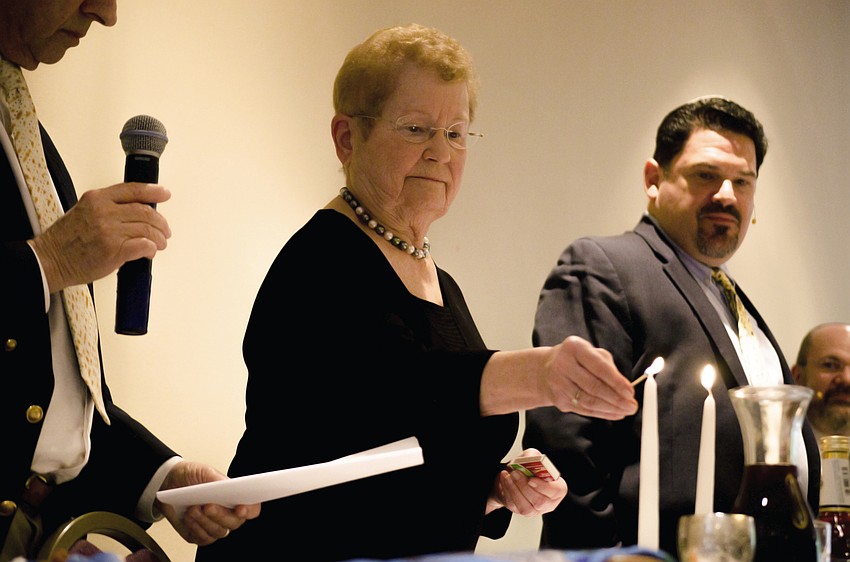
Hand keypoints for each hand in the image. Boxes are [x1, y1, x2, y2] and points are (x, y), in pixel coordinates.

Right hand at [29, 182, 171, 292]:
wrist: (50, 260)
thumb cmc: (66, 240)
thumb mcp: (85, 211)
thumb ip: (108, 208)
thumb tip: (136, 211)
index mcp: (97, 198)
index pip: (132, 190)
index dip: (152, 191)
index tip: (165, 194)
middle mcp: (104, 211)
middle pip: (144, 211)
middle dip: (160, 222)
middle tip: (165, 231)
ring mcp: (109, 230)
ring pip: (147, 229)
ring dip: (159, 238)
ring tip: (160, 244)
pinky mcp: (114, 249)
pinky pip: (143, 245)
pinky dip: (151, 249)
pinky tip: (150, 252)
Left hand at [156, 461, 260, 545]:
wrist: (168, 482)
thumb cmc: (190, 476)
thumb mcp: (204, 472)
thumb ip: (218, 480)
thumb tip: (229, 487)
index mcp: (234, 497)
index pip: (252, 508)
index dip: (250, 510)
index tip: (240, 508)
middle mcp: (227, 514)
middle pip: (234, 523)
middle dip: (221, 515)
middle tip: (208, 505)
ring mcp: (213, 525)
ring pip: (218, 532)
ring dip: (205, 521)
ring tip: (193, 508)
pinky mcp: (199, 535)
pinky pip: (203, 538)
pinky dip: (195, 527)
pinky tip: (188, 517)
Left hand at [486, 449, 566, 515]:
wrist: (512, 475)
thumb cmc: (526, 467)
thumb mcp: (531, 456)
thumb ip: (534, 456)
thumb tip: (532, 459)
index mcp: (557, 488)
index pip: (557, 491)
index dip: (544, 487)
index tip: (531, 479)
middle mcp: (549, 502)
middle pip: (540, 501)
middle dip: (525, 486)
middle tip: (515, 473)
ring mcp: (535, 510)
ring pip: (526, 507)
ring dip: (514, 490)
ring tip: (508, 476)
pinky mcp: (522, 512)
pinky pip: (515, 506)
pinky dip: (507, 492)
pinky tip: (505, 480)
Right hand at [546, 335, 636, 418]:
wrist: (544, 369)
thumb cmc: (574, 360)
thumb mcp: (590, 353)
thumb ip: (608, 367)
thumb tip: (626, 388)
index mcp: (574, 348)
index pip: (599, 367)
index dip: (617, 382)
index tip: (631, 392)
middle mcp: (563, 364)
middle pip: (594, 386)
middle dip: (616, 398)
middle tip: (632, 405)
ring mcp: (558, 383)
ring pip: (589, 401)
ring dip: (611, 408)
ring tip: (626, 410)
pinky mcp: (558, 399)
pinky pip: (584, 409)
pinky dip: (602, 413)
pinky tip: (614, 413)